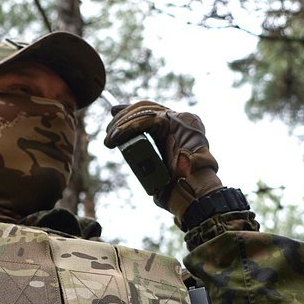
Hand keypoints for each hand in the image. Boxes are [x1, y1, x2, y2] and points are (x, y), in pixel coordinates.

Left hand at [103, 100, 223, 218]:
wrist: (194, 196)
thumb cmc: (178, 191)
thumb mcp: (160, 174)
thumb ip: (152, 164)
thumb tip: (140, 164)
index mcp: (178, 130)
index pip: (153, 111)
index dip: (131, 111)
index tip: (114, 113)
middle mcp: (182, 121)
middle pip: (147, 107)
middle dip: (124, 116)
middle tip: (109, 131)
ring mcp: (181, 120)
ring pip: (146, 111)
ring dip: (123, 124)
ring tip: (110, 139)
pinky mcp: (178, 123)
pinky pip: (148, 119)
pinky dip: (130, 127)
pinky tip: (117, 136)